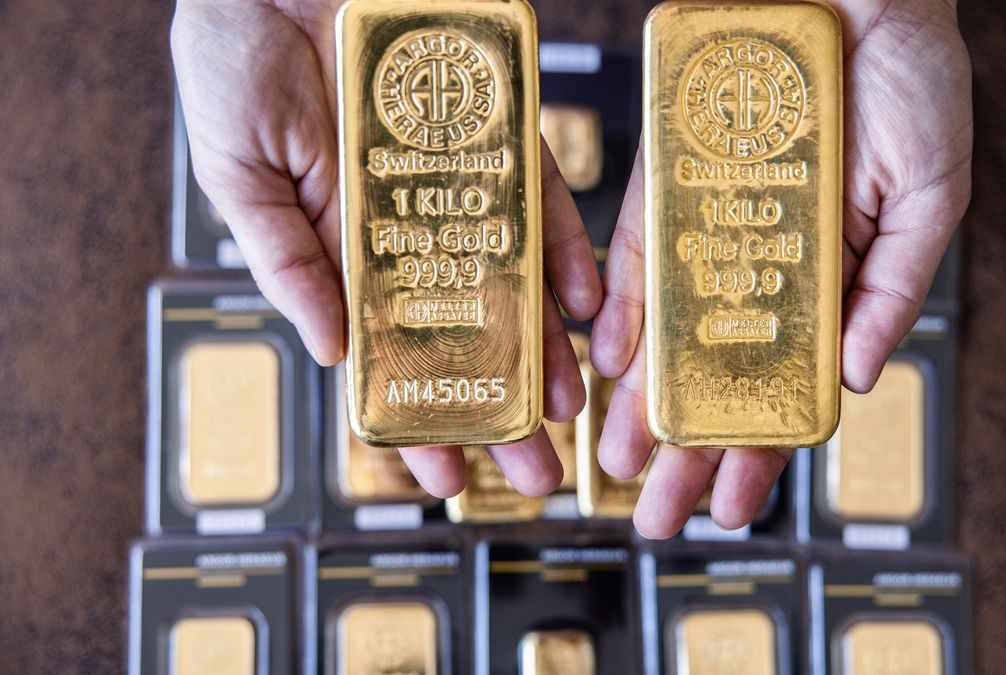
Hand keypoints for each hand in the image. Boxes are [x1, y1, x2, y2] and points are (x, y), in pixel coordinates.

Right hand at [171, 0, 601, 497]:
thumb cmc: (238, 55)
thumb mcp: (237, 177)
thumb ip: (283, 262)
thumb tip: (330, 350)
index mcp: (343, 249)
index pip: (387, 354)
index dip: (415, 418)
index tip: (443, 479)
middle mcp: (410, 227)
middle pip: (465, 333)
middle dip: (500, 405)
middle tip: (535, 471)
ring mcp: (456, 185)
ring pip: (512, 284)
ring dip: (544, 349)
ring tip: (571, 410)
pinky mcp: (496, 133)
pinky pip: (541, 200)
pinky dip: (564, 250)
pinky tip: (581, 305)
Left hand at [591, 0, 972, 537]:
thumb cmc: (907, 80)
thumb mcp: (933, 196)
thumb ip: (893, 291)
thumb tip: (857, 379)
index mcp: (827, 279)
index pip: (788, 385)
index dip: (761, 451)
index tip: (734, 507)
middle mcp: (762, 263)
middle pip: (717, 373)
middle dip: (686, 447)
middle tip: (654, 513)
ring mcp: (712, 226)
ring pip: (669, 331)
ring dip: (643, 400)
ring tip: (621, 462)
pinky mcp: (670, 179)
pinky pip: (640, 252)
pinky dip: (624, 308)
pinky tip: (610, 365)